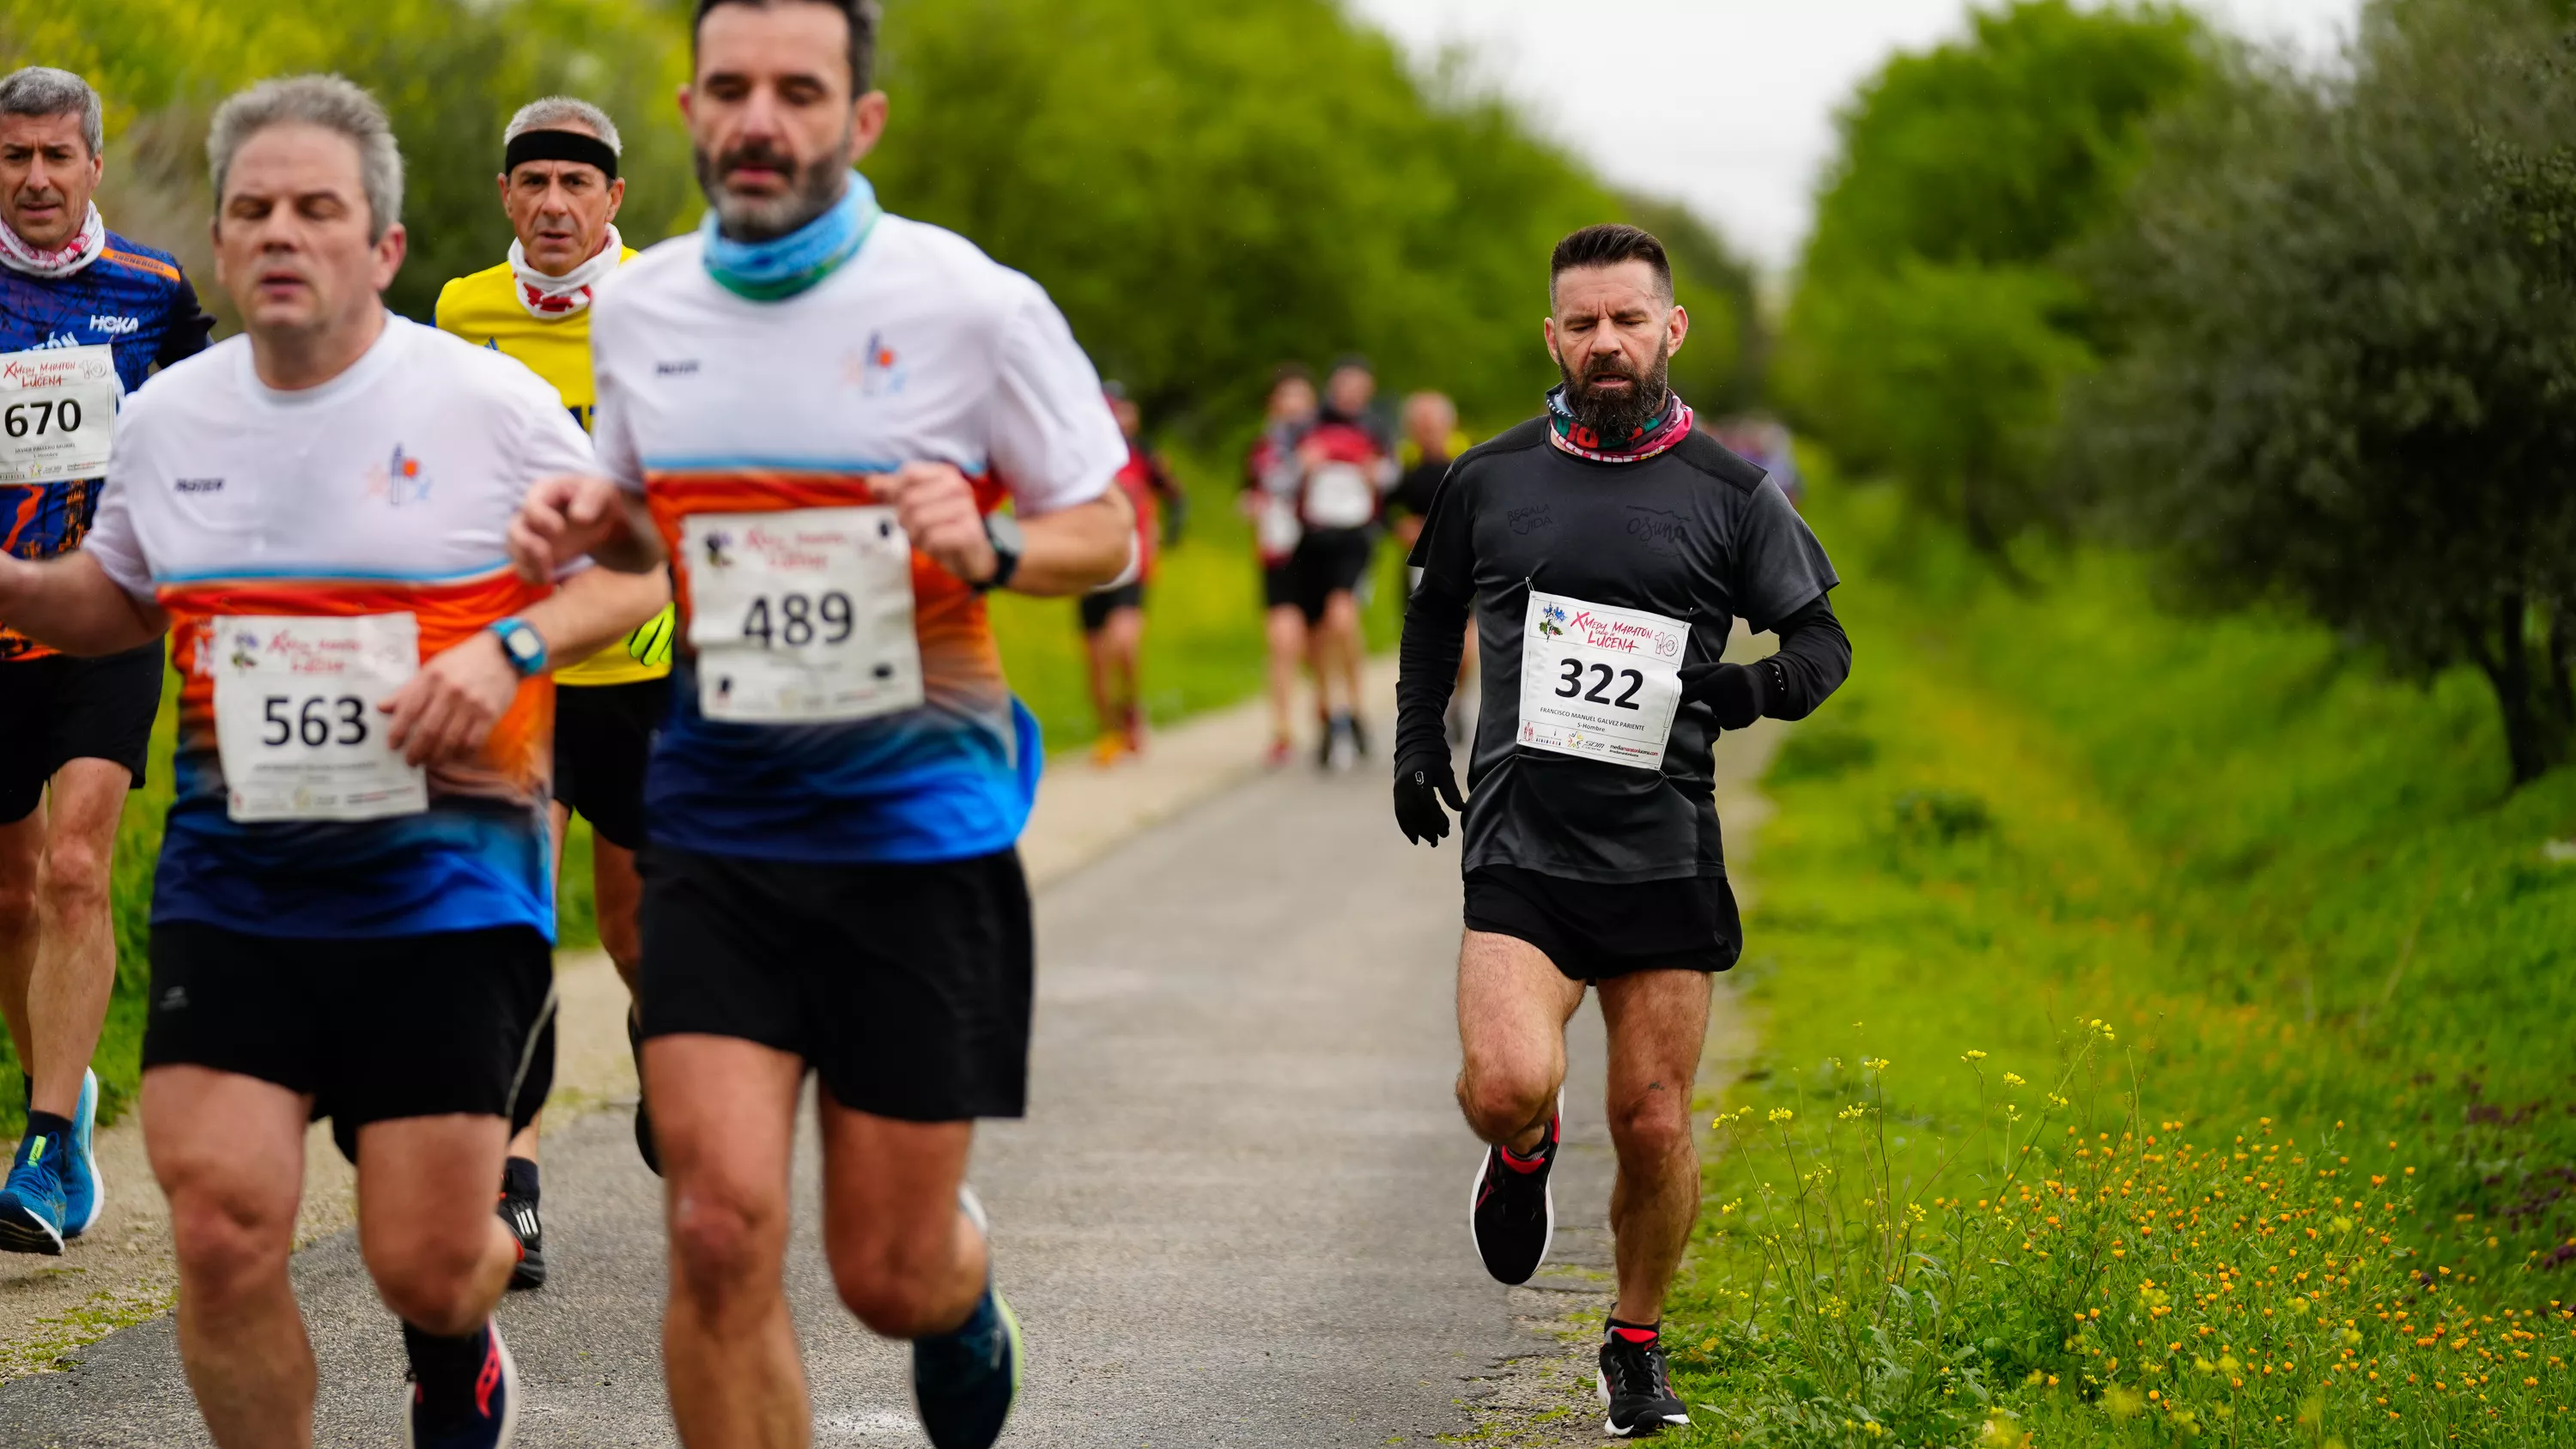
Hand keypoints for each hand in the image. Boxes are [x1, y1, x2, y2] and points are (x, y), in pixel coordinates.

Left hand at [381, 631, 520, 765]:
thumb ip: (408, 690)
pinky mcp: (490, 714)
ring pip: (450, 740)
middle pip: (429, 730)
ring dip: (437, 756)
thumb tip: (382, 707)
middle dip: (416, 750)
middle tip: (410, 761)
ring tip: (429, 762)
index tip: (393, 745)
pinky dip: (460, 754)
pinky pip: (472, 742)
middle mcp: (452, 691)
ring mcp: (473, 704)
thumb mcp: (432, 668)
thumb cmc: (463, 661)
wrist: (503, 654)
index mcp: (433, 677)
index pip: (409, 709)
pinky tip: (453, 756)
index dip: (398, 731)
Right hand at [509, 474, 632, 583]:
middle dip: (526, 545)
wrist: (602, 518)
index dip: (540, 517)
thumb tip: (579, 517)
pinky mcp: (533, 554)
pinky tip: (549, 581)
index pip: (531, 504)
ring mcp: (529, 535)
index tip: (559, 529)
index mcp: (544, 493)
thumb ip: (592, 497)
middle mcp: (530, 514)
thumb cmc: (598, 499)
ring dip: (527, 564)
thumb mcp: (600, 490)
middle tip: (546, 557)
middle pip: (515, 530)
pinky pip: (523, 566)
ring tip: (547, 576)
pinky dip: (532, 575)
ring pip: (514, 551)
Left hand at [871, 461, 996, 585]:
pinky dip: (928, 547)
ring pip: (919, 520)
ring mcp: (966, 508)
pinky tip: (938, 546)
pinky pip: (932, 538)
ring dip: (916, 536)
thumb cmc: (942, 526)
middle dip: (906, 520)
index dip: (898, 493)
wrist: (972, 555)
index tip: (904, 506)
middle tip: (916, 528)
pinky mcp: (969, 531)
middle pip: (910, 499)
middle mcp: (958, 486)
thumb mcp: (917, 505)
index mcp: (945, 474)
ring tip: (927, 538)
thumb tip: (870, 482)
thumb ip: (894, 491)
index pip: (909, 474)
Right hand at [1393, 751, 1465, 845]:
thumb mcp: (1445, 773)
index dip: (1435, 817)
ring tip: (1430, 841)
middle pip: (1415, 811)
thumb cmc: (1434, 760)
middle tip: (1439, 839)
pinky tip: (1415, 838)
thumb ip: (1451, 791)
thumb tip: (1461, 809)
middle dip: (1427, 827)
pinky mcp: (1396, 794)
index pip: (1426, 802)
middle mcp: (1406, 785)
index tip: (1444, 828)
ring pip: (1406, 815)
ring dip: (1418, 830)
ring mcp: (1398, 790)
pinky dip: (1406, 827)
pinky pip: (1400, 813)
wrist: (1415, 747)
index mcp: (1419, 776)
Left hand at [1678, 660, 1768, 730]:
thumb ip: (1699, 671)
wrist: (1765, 687)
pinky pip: (1724, 722)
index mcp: (1729, 675)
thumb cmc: (1735, 676)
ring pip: (1716, 712)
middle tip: (1719, 691)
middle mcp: (1738, 691)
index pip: (1704, 687)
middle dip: (1708, 698)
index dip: (1691, 693)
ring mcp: (1743, 708)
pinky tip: (1734, 709)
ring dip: (1717, 707)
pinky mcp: (1744, 721)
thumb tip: (1679, 675)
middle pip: (1709, 700)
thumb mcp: (1719, 668)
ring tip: (1729, 699)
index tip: (1685, 697)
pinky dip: (1724, 717)